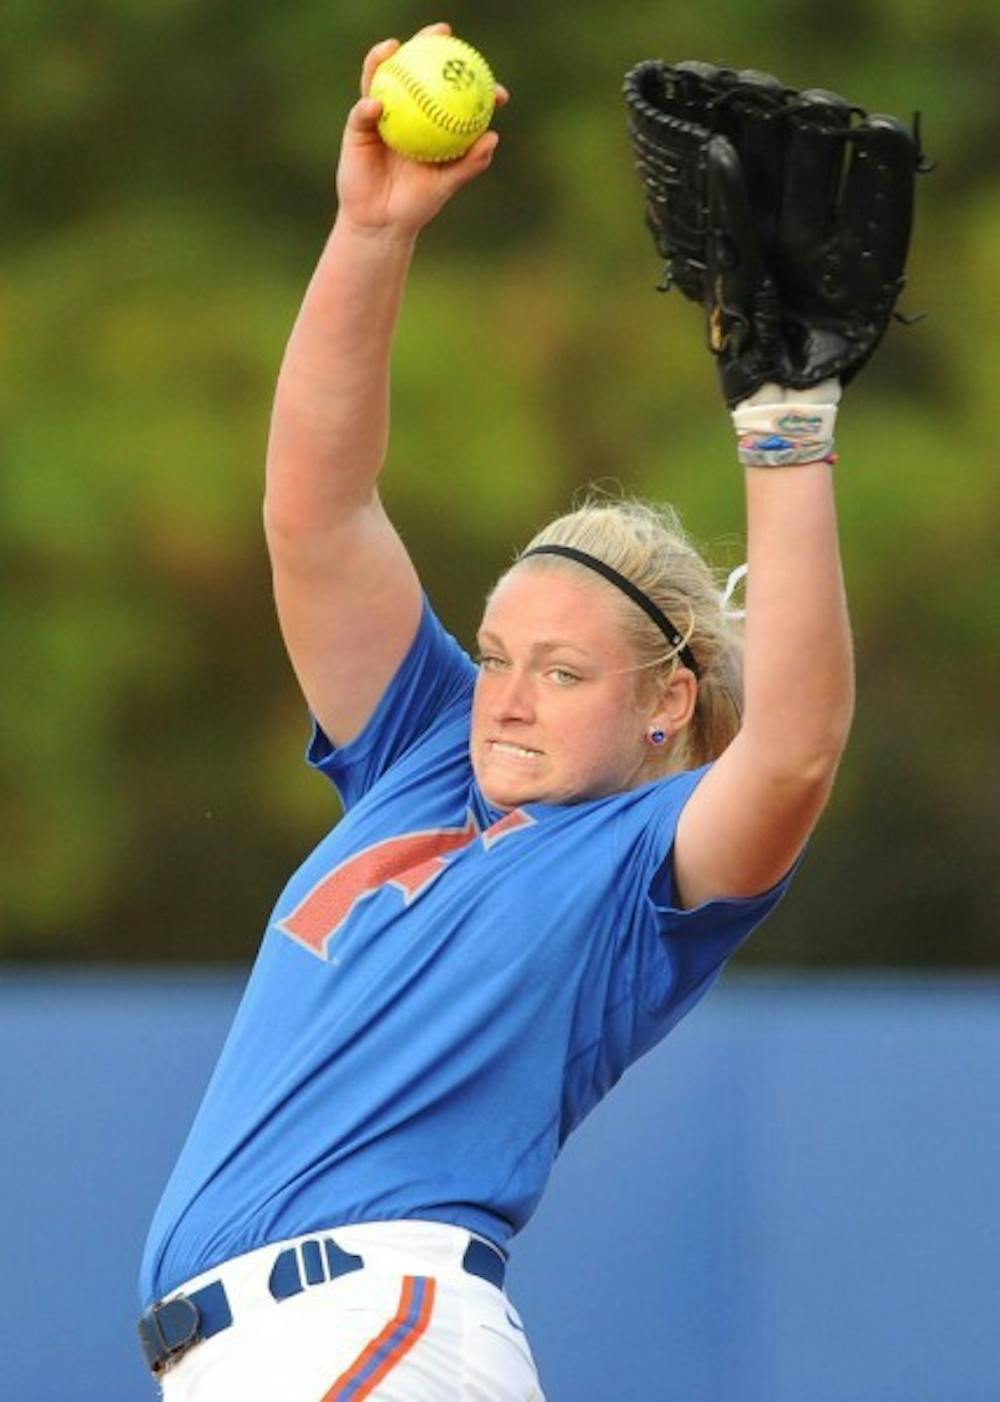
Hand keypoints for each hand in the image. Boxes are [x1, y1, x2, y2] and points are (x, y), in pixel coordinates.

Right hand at [336, 23, 508, 238]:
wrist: (381, 223)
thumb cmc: (416, 204)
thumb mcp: (445, 185)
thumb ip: (469, 164)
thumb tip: (492, 138)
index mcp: (431, 121)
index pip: (451, 92)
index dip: (470, 79)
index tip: (491, 83)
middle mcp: (407, 110)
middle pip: (415, 68)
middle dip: (428, 43)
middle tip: (443, 32)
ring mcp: (381, 116)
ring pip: (381, 78)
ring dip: (384, 58)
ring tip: (393, 47)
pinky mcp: (358, 128)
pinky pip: (362, 113)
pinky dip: (368, 107)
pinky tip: (376, 104)